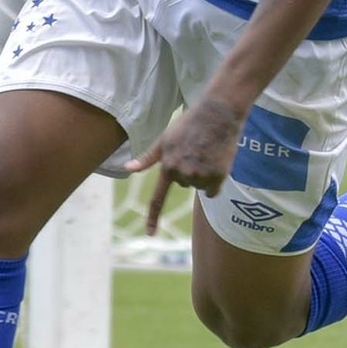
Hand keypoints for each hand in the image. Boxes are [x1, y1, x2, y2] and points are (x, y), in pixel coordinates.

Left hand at [128, 97, 243, 231]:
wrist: (218, 113)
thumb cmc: (188, 124)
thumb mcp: (164, 139)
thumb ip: (148, 158)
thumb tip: (127, 168)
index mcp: (168, 166)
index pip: (158, 198)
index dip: (153, 217)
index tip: (149, 234)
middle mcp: (184, 173)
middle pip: (184, 185)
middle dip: (188, 171)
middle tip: (194, 150)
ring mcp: (202, 175)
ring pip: (199, 187)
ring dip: (202, 174)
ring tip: (205, 152)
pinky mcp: (219, 176)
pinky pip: (213, 190)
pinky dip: (215, 180)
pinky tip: (216, 160)